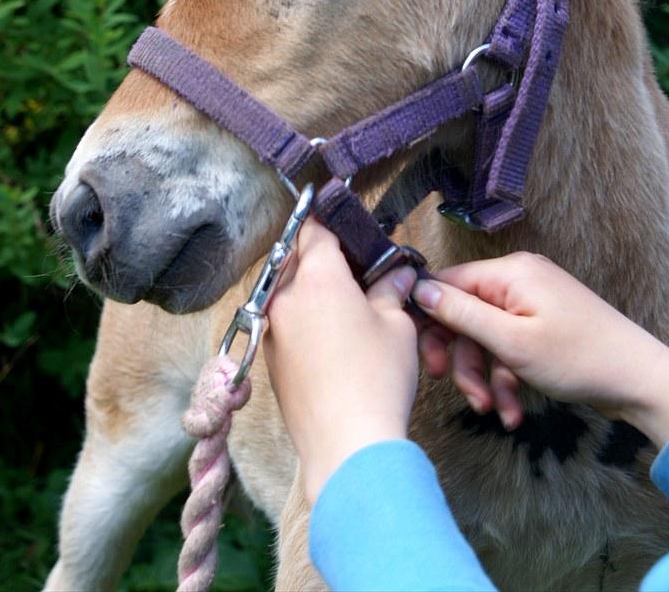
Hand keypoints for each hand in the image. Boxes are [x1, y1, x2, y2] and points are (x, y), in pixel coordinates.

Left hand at [264, 218, 418, 503]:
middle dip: (322, 256)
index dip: (331, 223)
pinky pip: (284, 322)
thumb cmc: (377, 381)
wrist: (346, 446)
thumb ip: (392, 291)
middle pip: (297, 258)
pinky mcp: (270, 359)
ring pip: (288, 291)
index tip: (344, 223)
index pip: (315, 230)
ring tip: (346, 304)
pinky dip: (303, 318)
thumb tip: (398, 275)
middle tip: (355, 266)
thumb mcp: (397, 326)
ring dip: (310, 289)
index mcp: (318, 278)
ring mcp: (273, 329)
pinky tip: (331, 337)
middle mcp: (286, 297)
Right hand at [413, 251, 668, 447]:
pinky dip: (506, 378)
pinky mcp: (542, 328)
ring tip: (493, 410)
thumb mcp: (511, 341)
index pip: (448, 283)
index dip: (429, 317)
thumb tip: (419, 289)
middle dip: (461, 357)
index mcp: (509, 273)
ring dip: (484, 376)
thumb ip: (461, 314)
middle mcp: (518, 281)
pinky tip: (512, 411)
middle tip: (456, 389)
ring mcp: (532, 304)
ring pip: (486, 337)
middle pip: (465, 315)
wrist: (639, 381)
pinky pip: (509, 347)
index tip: (420, 355)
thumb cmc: (578, 357)